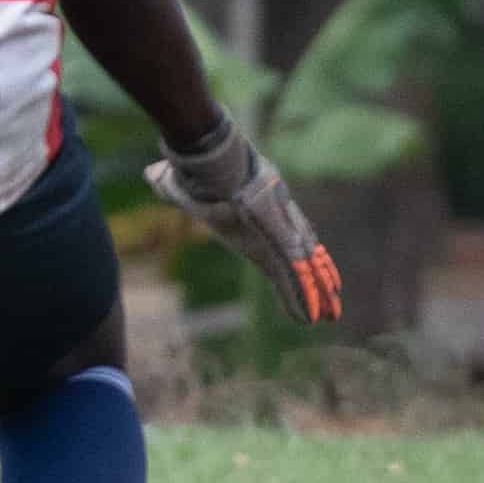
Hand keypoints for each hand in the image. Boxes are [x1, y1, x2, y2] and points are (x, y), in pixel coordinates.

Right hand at [145, 121, 341, 321]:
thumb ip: (169, 183)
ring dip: (318, 295)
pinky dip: (305, 296)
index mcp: (256, 218)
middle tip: (331, 305)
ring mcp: (281, 236)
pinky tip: (313, 315)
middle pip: (303, 258)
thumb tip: (151, 173)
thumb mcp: (180, 182)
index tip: (308, 273)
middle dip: (318, 281)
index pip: (282, 242)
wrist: (215, 167)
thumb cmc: (197, 175)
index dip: (297, 260)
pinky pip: (296, 276)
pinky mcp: (281, 243)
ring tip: (331, 315)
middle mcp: (274, 228)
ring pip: (305, 270)